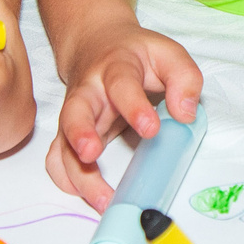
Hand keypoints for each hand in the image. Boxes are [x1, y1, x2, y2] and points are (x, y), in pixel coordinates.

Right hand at [46, 24, 205, 207]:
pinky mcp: (69, 135)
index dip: (134, 106)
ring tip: (102, 199)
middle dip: (80, 134)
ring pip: (63, 144)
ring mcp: (75, 115)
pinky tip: (88, 197)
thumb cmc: (135, 55)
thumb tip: (185, 115)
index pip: (121, 83)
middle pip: (75, 112)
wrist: (96, 45)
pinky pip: (58, 159)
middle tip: (91, 155)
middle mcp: (88, 92)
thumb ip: (184, 78)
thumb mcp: (167, 54)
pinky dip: (67, 180)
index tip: (151, 128)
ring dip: (77, 173)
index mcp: (115, 68)